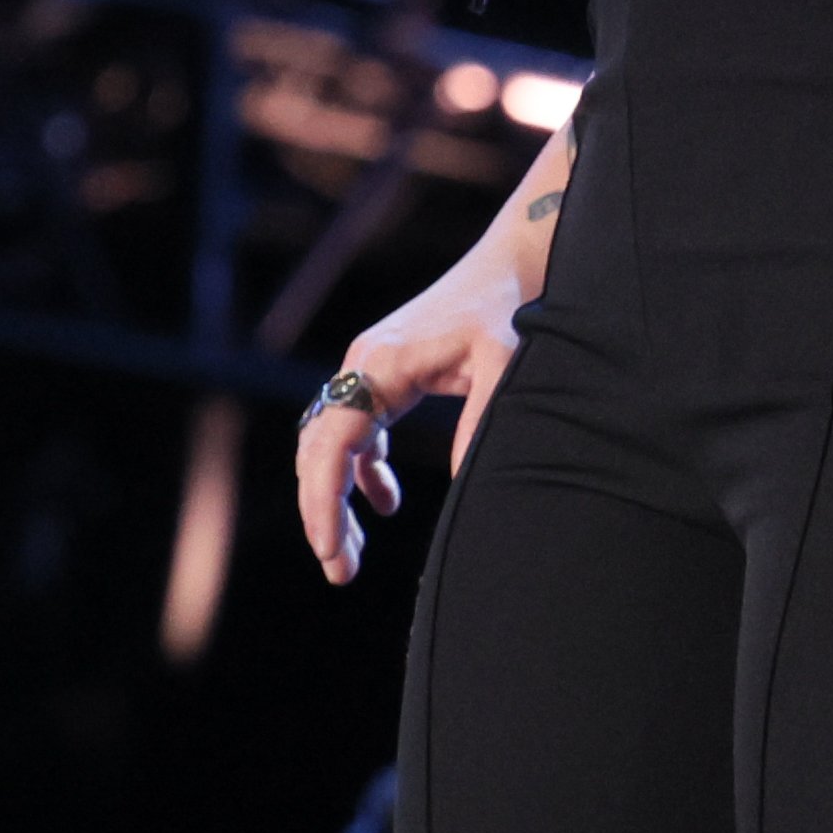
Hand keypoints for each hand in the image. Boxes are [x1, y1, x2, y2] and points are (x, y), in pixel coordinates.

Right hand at [293, 248, 529, 588]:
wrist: (513, 261)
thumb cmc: (507, 307)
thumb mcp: (502, 364)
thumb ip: (480, 423)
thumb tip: (465, 485)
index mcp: (380, 364)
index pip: (332, 444)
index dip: (324, 501)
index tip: (330, 549)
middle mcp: (363, 366)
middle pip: (319, 451)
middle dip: (322, 513)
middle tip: (340, 571)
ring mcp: (370, 370)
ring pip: (332, 445)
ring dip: (337, 497)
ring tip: (352, 553)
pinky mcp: (387, 377)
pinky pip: (358, 434)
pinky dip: (364, 472)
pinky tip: (389, 505)